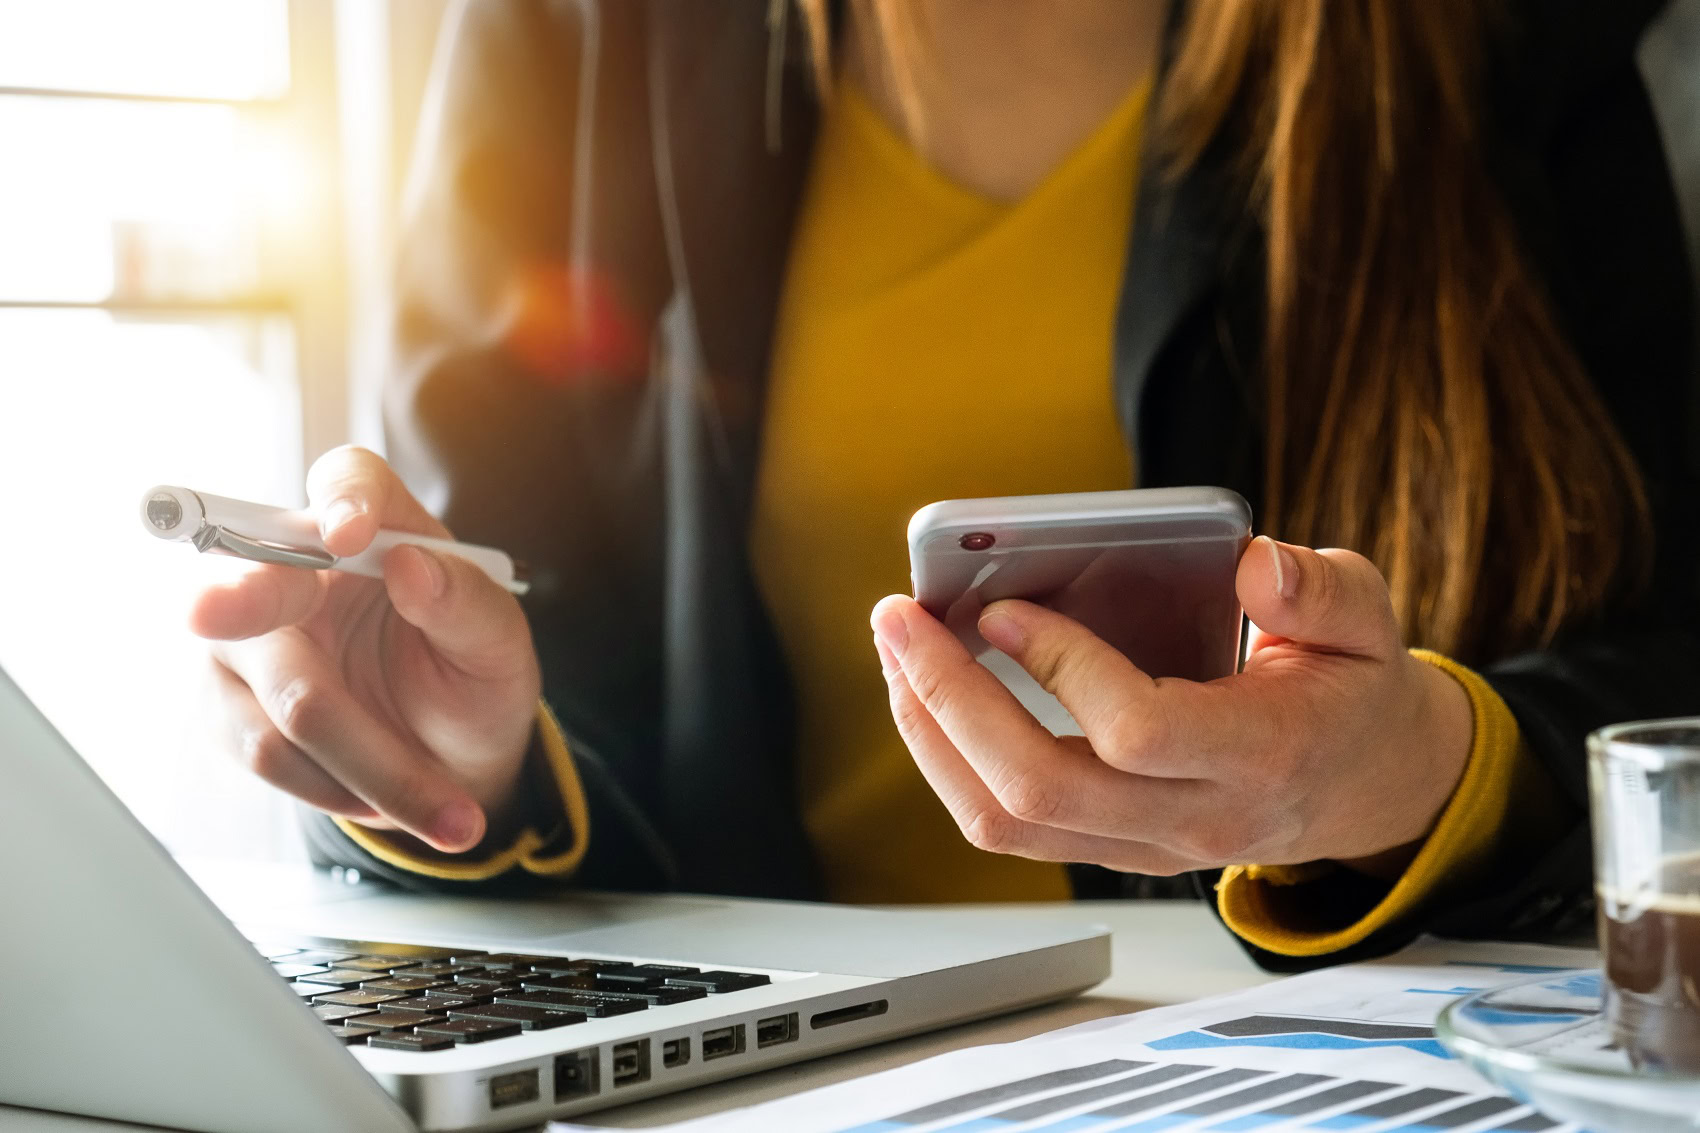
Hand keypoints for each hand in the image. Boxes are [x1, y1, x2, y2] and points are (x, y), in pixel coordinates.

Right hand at [191, 446, 541, 852]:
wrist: (453, 763)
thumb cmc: (473, 682)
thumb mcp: (498, 647)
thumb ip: (465, 603)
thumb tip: (414, 566)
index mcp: (378, 528)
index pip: (348, 481)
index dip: (341, 500)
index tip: (348, 533)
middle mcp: (298, 569)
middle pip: (253, 578)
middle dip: (236, 601)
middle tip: (209, 613)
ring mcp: (251, 639)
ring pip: (287, 699)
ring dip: (368, 762)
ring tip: (439, 802)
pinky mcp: (228, 707)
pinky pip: (265, 749)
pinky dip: (333, 785)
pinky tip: (375, 794)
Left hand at [871, 536, 1473, 874]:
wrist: (1363, 788)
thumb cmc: (1351, 693)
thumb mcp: (1368, 623)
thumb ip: (1323, 589)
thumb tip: (1257, 564)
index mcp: (1260, 754)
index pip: (1136, 731)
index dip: (1061, 668)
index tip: (1003, 608)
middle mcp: (1193, 817)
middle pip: (1041, 786)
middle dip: (950, 699)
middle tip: (900, 620)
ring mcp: (1145, 845)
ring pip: (1006, 821)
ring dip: (931, 734)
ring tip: (897, 651)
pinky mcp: (1110, 847)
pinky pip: (1007, 825)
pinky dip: (951, 759)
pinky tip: (929, 694)